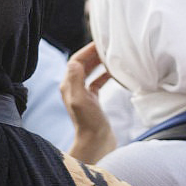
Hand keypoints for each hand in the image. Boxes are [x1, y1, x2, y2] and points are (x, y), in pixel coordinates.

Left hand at [62, 41, 117, 162]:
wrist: (96, 143)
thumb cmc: (89, 123)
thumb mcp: (80, 100)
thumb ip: (76, 80)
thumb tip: (75, 62)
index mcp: (68, 86)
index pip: (75, 61)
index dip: (87, 50)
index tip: (101, 42)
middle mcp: (73, 88)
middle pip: (83, 64)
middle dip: (95, 54)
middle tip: (110, 45)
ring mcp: (83, 94)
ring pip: (92, 72)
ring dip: (101, 63)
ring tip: (115, 56)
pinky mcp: (93, 101)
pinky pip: (98, 82)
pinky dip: (106, 75)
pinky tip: (117, 73)